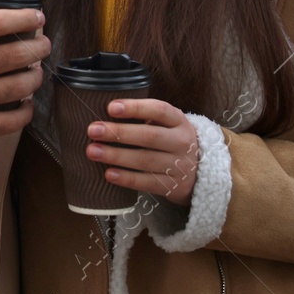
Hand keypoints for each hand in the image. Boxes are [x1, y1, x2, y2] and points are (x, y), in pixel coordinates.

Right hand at [0, 9, 49, 154]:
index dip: (22, 18)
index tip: (37, 17)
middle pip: (15, 55)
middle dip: (37, 48)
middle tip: (43, 45)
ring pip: (18, 86)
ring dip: (34, 78)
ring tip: (36, 73)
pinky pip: (9, 121)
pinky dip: (24, 112)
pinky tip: (26, 105)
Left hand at [85, 97, 199, 205]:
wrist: (200, 172)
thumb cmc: (170, 141)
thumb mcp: (166, 125)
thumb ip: (143, 118)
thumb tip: (104, 114)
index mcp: (178, 121)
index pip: (159, 110)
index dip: (135, 108)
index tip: (111, 107)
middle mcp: (182, 142)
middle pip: (149, 136)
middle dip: (118, 133)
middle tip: (93, 130)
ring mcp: (179, 166)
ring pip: (146, 160)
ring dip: (116, 156)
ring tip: (92, 151)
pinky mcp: (173, 186)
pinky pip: (148, 182)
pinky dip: (127, 178)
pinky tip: (109, 174)